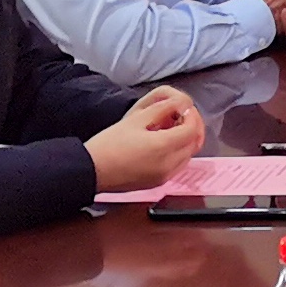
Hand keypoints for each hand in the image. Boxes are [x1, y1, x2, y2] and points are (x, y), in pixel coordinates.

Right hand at [84, 84, 204, 191]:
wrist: (91, 171)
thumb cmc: (108, 144)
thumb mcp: (135, 119)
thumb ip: (161, 109)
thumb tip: (180, 103)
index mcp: (163, 147)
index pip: (192, 129)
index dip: (191, 115)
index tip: (183, 107)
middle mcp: (169, 165)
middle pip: (194, 143)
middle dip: (192, 126)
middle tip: (180, 115)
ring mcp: (165, 176)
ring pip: (188, 155)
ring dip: (186, 140)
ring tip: (170, 127)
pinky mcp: (158, 183)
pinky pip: (178, 165)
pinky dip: (178, 152)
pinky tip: (164, 143)